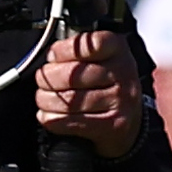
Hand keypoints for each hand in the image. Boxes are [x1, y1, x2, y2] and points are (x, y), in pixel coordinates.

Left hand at [32, 23, 136, 157]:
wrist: (130, 116)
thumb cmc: (106, 81)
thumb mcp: (100, 56)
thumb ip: (76, 50)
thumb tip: (50, 56)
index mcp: (118, 50)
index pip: (90, 45)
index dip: (64, 50)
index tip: (52, 56)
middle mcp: (124, 74)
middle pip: (73, 75)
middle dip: (47, 78)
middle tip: (42, 79)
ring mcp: (120, 102)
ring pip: (69, 100)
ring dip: (46, 100)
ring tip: (43, 97)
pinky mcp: (112, 125)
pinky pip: (70, 122)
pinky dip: (52, 118)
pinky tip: (49, 114)